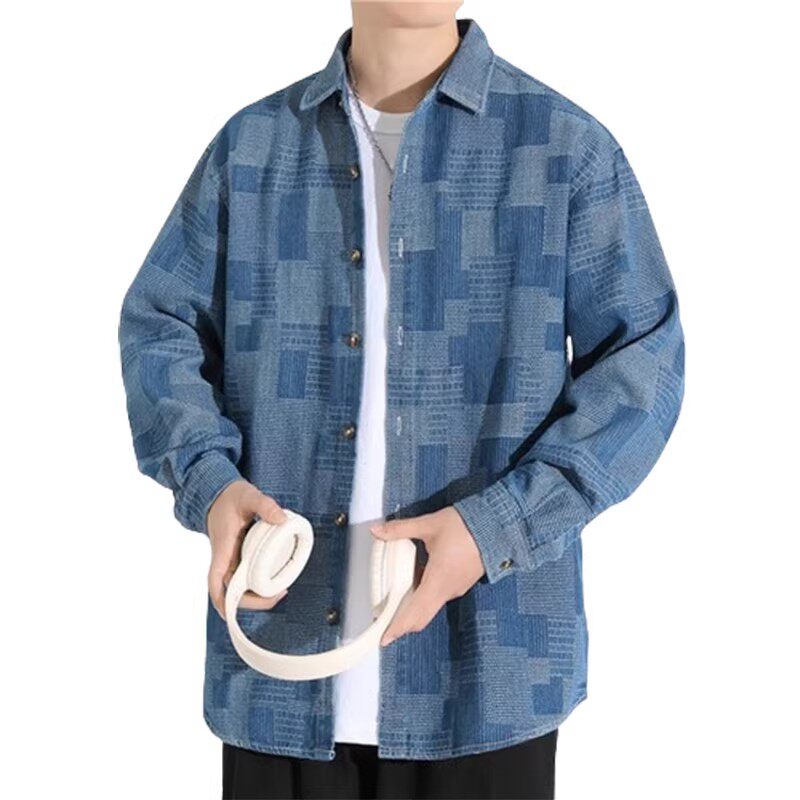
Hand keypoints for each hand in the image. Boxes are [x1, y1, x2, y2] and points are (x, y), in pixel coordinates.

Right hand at [206, 480, 288, 619]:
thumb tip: (282, 520)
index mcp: (222, 548)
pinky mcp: (238, 557)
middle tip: (280, 593)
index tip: (234, 612)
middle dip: (253, 601)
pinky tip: (275, 580)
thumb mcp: (249, 495)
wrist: (219, 493)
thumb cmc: (230, 496)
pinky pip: (246, 576)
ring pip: (239, 587)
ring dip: (257, 595)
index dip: (223, 601)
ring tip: (282, 590)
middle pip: (230, 592)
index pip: (216, 581)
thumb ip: (265, 505)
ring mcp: (231, 559)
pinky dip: (258, 583)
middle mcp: (224, 559)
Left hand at [370, 506, 484, 645]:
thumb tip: (376, 530)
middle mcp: (448, 590)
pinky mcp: (462, 581)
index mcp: (438, 580)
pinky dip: (425, 594)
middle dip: (402, 622)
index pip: (414, 614)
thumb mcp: (429, 525)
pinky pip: (440, 594)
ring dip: (413, 606)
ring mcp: (457, 587)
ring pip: (431, 605)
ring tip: (395, 598)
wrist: (497, 524)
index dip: (397, 628)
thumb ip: (400, 529)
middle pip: (422, 616)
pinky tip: (417, 579)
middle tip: (384, 621)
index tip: (383, 639)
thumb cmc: (465, 525)